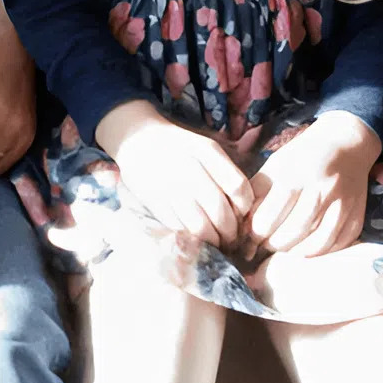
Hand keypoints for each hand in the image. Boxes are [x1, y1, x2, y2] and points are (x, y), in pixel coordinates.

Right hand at [97, 100, 253, 248]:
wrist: (136, 139)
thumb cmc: (179, 147)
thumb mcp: (205, 148)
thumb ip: (226, 173)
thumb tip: (245, 211)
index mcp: (206, 151)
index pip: (238, 187)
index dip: (245, 208)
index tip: (243, 217)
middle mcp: (187, 166)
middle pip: (220, 211)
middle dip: (231, 233)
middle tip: (233, 240)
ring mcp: (167, 184)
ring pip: (200, 225)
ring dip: (213, 241)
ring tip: (217, 243)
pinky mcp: (152, 199)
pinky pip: (179, 227)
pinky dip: (191, 238)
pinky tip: (196, 237)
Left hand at [247, 111, 379, 256]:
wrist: (346, 144)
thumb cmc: (303, 155)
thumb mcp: (276, 164)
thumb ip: (259, 190)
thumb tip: (242, 219)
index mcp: (295, 175)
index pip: (271, 214)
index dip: (256, 232)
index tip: (247, 238)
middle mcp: (321, 190)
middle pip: (294, 231)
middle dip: (273, 244)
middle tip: (262, 247)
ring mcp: (342, 205)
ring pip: (317, 242)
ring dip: (295, 252)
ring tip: (281, 250)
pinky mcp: (357, 216)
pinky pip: (338, 244)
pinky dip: (319, 252)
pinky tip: (305, 249)